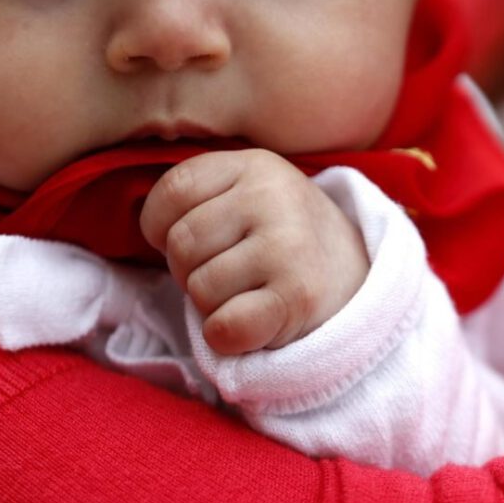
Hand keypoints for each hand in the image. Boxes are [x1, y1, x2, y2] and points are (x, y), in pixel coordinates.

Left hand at [141, 149, 368, 354]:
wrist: (356, 279)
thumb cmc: (281, 240)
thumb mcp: (250, 194)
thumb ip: (200, 195)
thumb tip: (147, 229)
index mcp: (255, 165)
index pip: (172, 192)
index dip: (162, 227)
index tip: (194, 242)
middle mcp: (273, 197)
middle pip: (181, 245)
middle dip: (189, 270)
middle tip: (227, 274)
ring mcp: (288, 246)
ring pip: (199, 289)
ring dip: (211, 305)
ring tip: (247, 293)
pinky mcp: (297, 297)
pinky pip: (223, 327)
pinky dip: (226, 337)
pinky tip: (253, 321)